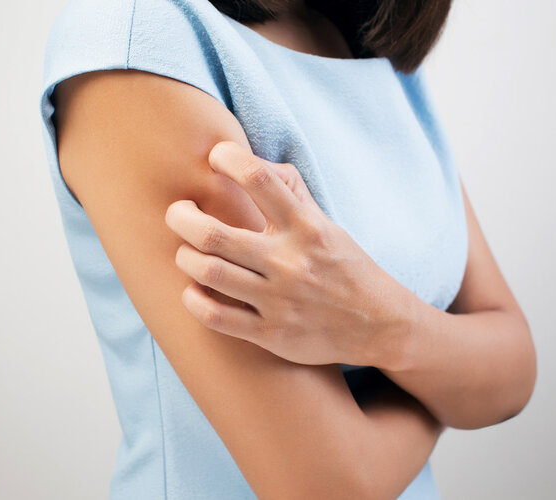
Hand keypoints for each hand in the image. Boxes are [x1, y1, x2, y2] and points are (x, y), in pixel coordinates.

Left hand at [164, 140, 413, 366]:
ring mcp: (279, 301)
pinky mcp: (271, 334)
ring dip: (184, 256)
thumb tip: (250, 161)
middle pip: (214, 233)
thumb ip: (291, 190)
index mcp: (306, 226)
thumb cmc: (342, 265)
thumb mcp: (325, 222)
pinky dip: (192, 299)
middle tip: (178, 211)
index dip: (227, 158)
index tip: (215, 157)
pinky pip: (215, 317)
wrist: (377, 325)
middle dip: (181, 216)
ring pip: (208, 273)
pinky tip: (193, 288)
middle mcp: (290, 262)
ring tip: (187, 250)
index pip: (259, 179)